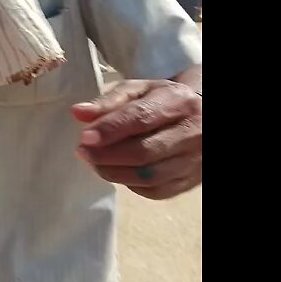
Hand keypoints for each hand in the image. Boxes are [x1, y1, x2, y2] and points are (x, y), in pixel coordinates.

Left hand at [70, 80, 201, 199]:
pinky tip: (117, 172)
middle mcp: (192, 132)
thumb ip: (109, 100)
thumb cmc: (163, 100)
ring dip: (114, 173)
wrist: (202, 115)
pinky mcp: (190, 181)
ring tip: (94, 163)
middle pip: (144, 151)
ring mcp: (194, 160)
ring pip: (149, 176)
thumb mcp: (139, 90)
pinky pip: (155, 191)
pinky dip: (130, 185)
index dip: (110, 129)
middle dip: (107, 155)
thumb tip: (78, 113)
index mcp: (178, 101)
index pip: (141, 117)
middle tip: (83, 151)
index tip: (85, 137)